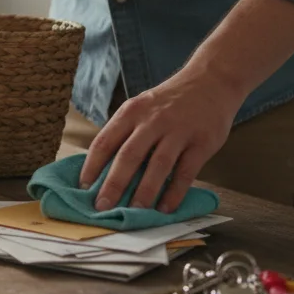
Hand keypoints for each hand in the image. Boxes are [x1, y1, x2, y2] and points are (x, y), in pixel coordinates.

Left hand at [80, 67, 244, 212]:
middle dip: (113, 185)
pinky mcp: (202, 142)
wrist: (211, 81)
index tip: (82, 188)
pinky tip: (165, 208)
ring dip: (144, 192)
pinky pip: (186, 172)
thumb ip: (124, 133)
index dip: (91, 166)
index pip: (105, 141)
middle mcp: (153, 120)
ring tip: (134, 212)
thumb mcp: (141, 108)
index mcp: (131, 112)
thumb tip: (101, 170)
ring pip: (157, 165)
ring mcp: (179, 131)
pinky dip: (174, 192)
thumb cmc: (168, 102)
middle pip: (128, 156)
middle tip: (102, 207)